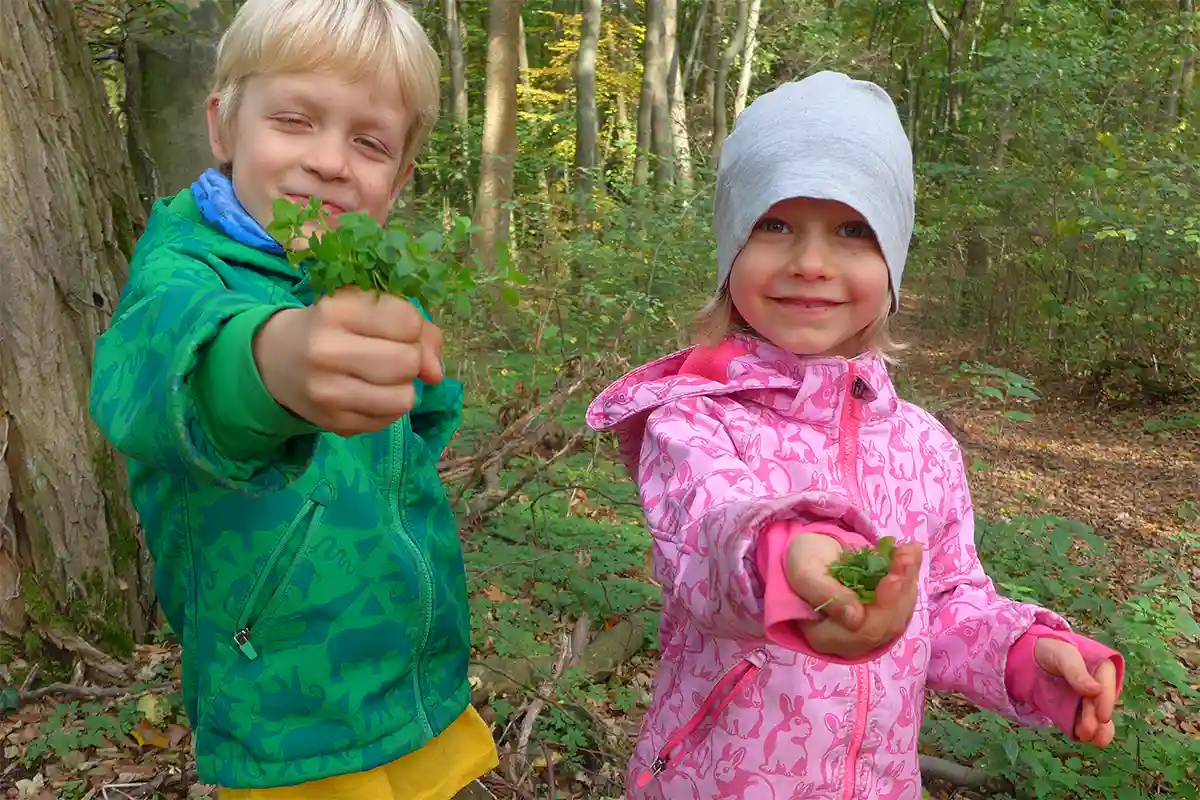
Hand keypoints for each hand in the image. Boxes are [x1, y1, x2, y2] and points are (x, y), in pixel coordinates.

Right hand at [255, 287, 443, 436]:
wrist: (276, 360)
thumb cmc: (332, 326)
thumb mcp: (365, 308)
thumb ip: (414, 327)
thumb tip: (436, 374)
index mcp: (335, 311)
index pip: (408, 322)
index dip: (414, 327)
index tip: (398, 329)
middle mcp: (326, 352)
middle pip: (408, 362)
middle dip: (411, 359)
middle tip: (393, 355)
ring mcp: (328, 393)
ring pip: (404, 398)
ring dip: (404, 387)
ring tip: (384, 377)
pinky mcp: (335, 423)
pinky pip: (389, 421)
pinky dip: (389, 407)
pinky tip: (370, 394)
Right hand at [786, 533, 922, 659]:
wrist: (811, 557)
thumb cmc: (803, 563)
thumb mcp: (805, 573)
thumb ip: (825, 595)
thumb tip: (856, 619)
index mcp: (826, 637)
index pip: (863, 632)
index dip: (883, 607)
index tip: (892, 577)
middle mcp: (852, 641)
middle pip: (887, 625)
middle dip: (900, 590)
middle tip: (907, 555)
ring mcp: (871, 630)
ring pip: (900, 613)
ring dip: (909, 581)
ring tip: (910, 550)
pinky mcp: (884, 616)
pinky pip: (903, 602)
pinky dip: (909, 578)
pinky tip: (910, 554)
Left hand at [1034, 637, 1120, 746]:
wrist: (1029, 657)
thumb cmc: (1050, 649)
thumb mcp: (1062, 654)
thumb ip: (1076, 671)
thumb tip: (1095, 689)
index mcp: (1102, 668)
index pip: (1107, 685)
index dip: (1106, 702)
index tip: (1103, 717)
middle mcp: (1099, 687)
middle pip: (1101, 705)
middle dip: (1096, 720)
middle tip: (1088, 730)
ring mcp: (1087, 700)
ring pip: (1096, 718)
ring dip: (1094, 729)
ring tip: (1086, 736)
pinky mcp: (1075, 710)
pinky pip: (1081, 722)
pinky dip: (1081, 730)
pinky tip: (1079, 737)